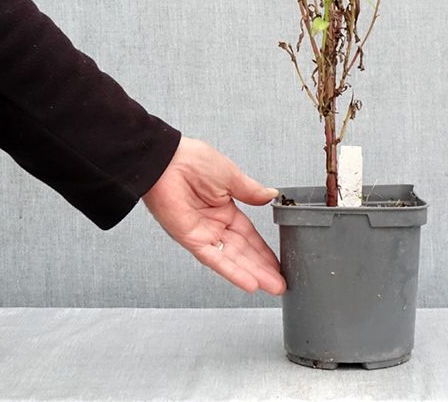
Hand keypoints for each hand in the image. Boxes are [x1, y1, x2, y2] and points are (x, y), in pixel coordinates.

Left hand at [142, 136, 285, 295]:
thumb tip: (271, 195)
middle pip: (244, 251)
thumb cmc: (193, 160)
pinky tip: (248, 282)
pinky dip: (232, 271)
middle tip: (280, 284)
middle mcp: (214, 224)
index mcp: (225, 208)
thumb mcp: (231, 175)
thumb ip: (251, 191)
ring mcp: (203, 233)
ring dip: (253, 273)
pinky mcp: (191, 240)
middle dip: (263, 268)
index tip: (279, 263)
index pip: (249, 235)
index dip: (264, 250)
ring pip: (233, 259)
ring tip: (273, 287)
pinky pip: (214, 259)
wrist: (167, 161)